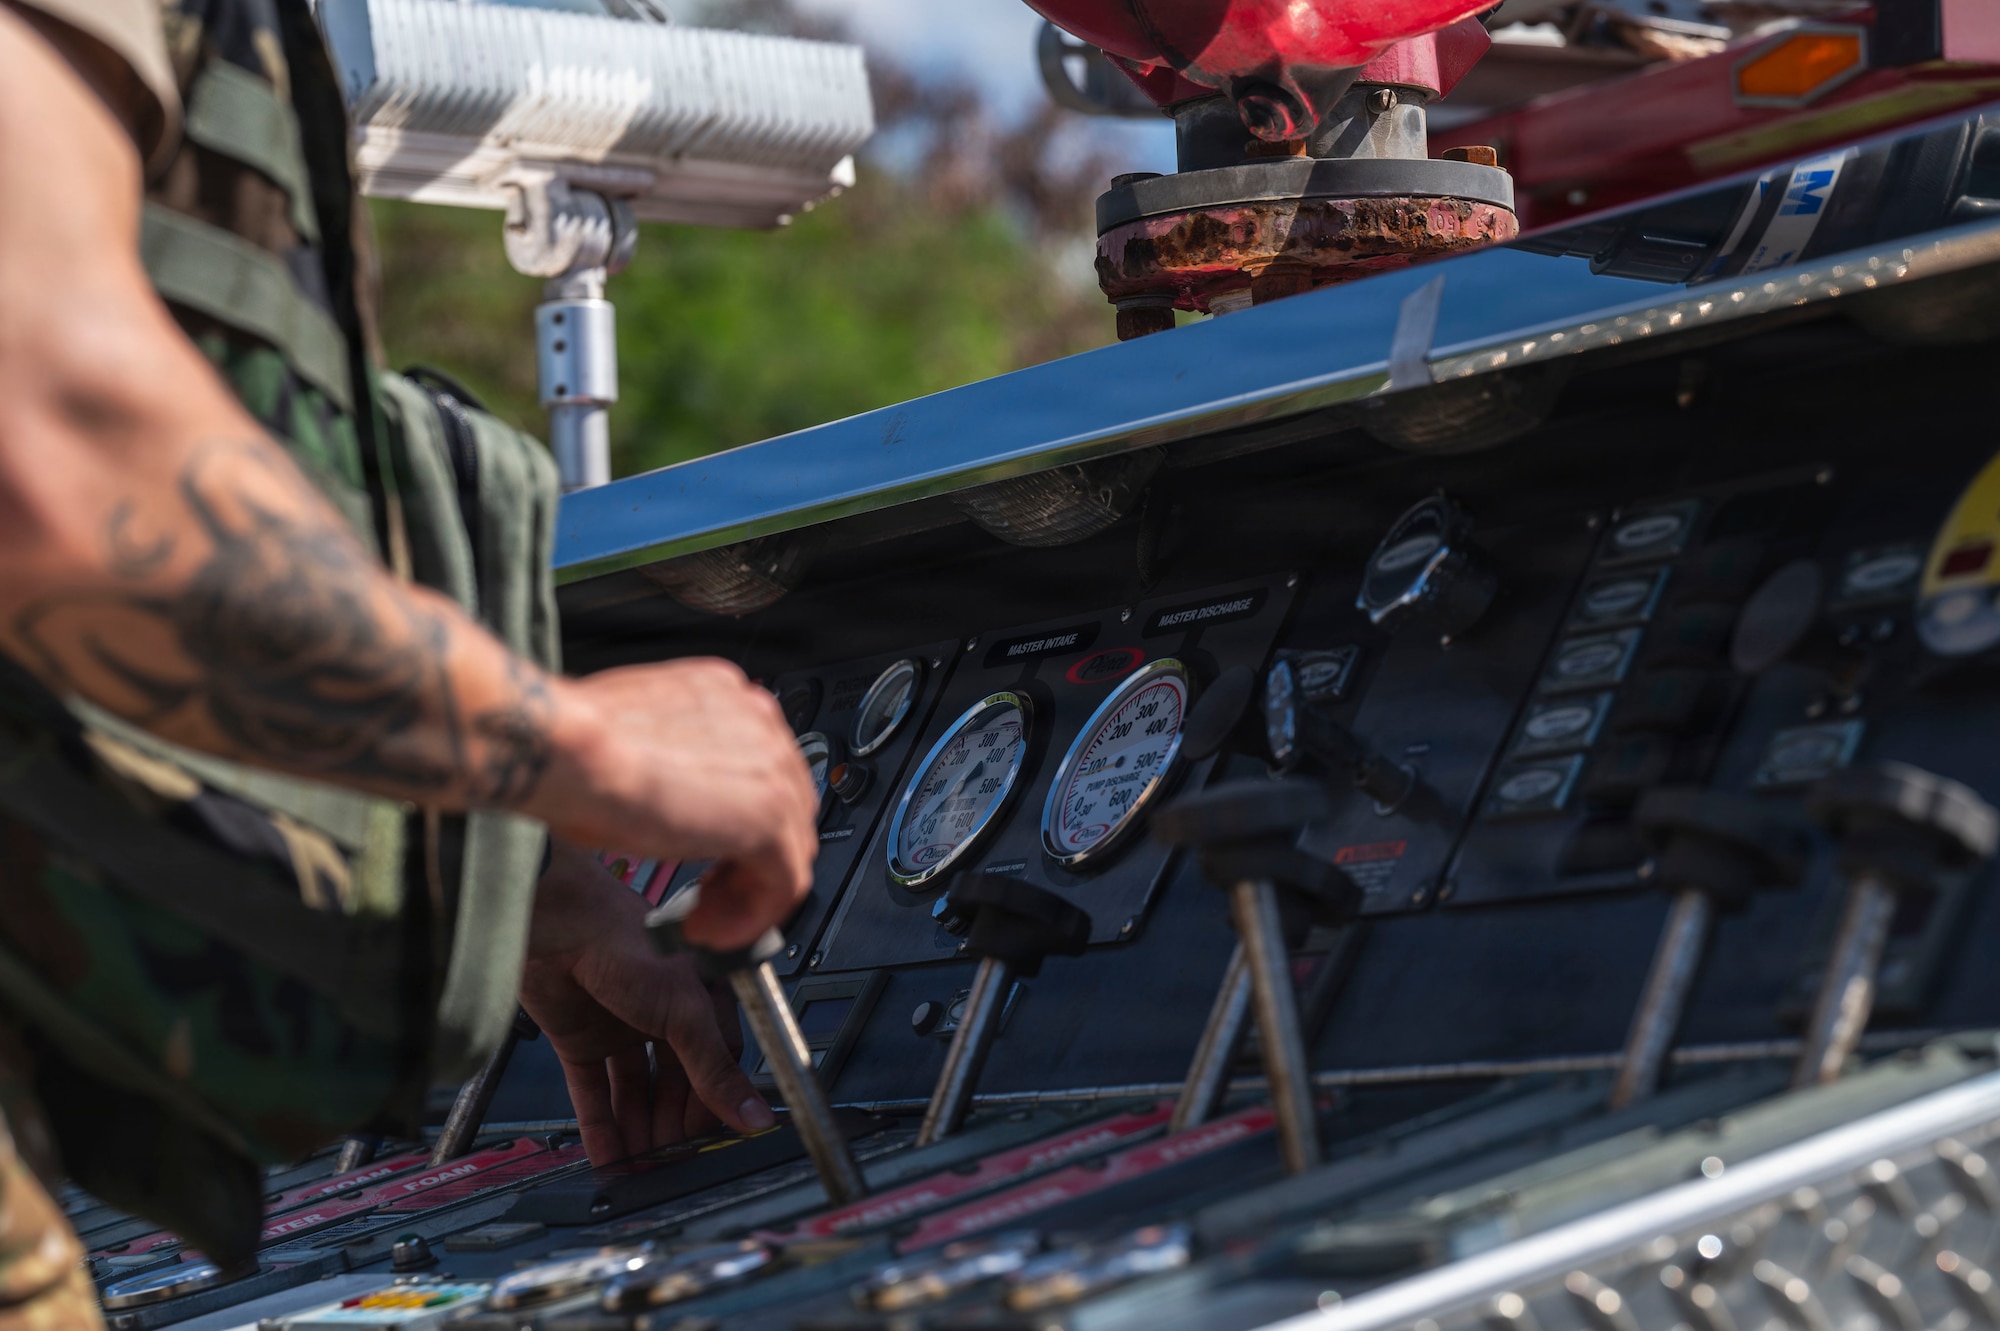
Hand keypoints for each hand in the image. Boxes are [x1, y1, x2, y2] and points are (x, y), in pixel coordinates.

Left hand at [520, 840, 776, 1163]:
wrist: (556, 922)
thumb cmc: (625, 940)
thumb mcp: (684, 1012)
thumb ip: (715, 1069)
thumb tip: (752, 1114)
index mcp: (701, 1001)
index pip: (718, 1066)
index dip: (716, 1105)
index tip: (717, 1143)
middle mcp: (663, 1016)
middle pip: (676, 1086)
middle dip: (675, 1127)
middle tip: (677, 1166)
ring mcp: (622, 1030)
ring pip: (637, 1095)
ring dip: (640, 1133)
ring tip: (643, 1173)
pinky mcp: (581, 1041)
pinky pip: (595, 1094)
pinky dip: (601, 1128)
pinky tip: (608, 1157)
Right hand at [535, 659, 816, 949]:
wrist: (566, 750)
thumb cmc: (576, 746)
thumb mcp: (637, 749)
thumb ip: (673, 768)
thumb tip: (671, 806)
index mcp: (728, 699)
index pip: (759, 772)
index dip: (735, 824)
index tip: (707, 856)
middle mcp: (759, 723)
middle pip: (784, 808)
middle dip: (746, 861)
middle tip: (707, 896)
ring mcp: (772, 769)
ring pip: (789, 847)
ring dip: (747, 894)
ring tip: (705, 921)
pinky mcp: (769, 818)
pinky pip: (784, 883)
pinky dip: (752, 917)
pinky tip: (711, 931)